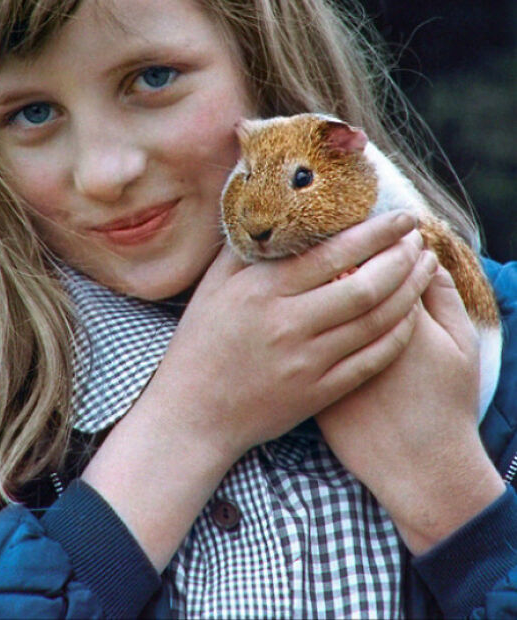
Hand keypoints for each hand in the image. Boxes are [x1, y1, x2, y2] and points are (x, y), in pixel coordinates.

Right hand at [157, 214, 433, 459]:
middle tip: (419, 238)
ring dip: (409, 292)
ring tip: (425, 268)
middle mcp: (288, 324)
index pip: (331, 253)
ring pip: (375, 322)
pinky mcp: (320, 392)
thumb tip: (273, 207)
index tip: (399, 217)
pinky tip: (411, 315)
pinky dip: (398, 335)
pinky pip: (372, 360)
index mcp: (262, 291)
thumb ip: (245, 247)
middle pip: (363, 286)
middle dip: (401, 258)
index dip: (374, 233)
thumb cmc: (201, 341)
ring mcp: (308, 362)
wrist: (194, 413)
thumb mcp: (213, 285)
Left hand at [316, 265, 504, 553]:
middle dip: (336, 253)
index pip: (371, 262)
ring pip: (307, 305)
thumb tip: (428, 259)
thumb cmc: (447, 403)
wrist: (419, 468)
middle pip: (331, 276)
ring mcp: (323, 362)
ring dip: (312, 281)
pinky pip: (297, 339)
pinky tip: (307, 304)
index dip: (373, 243)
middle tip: (343, 239)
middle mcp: (350, 335)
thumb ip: (445, 298)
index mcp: (391, 318)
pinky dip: (299, 317)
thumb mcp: (459, 346)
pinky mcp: (308, 383)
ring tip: (324, 264)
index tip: (378, 234)